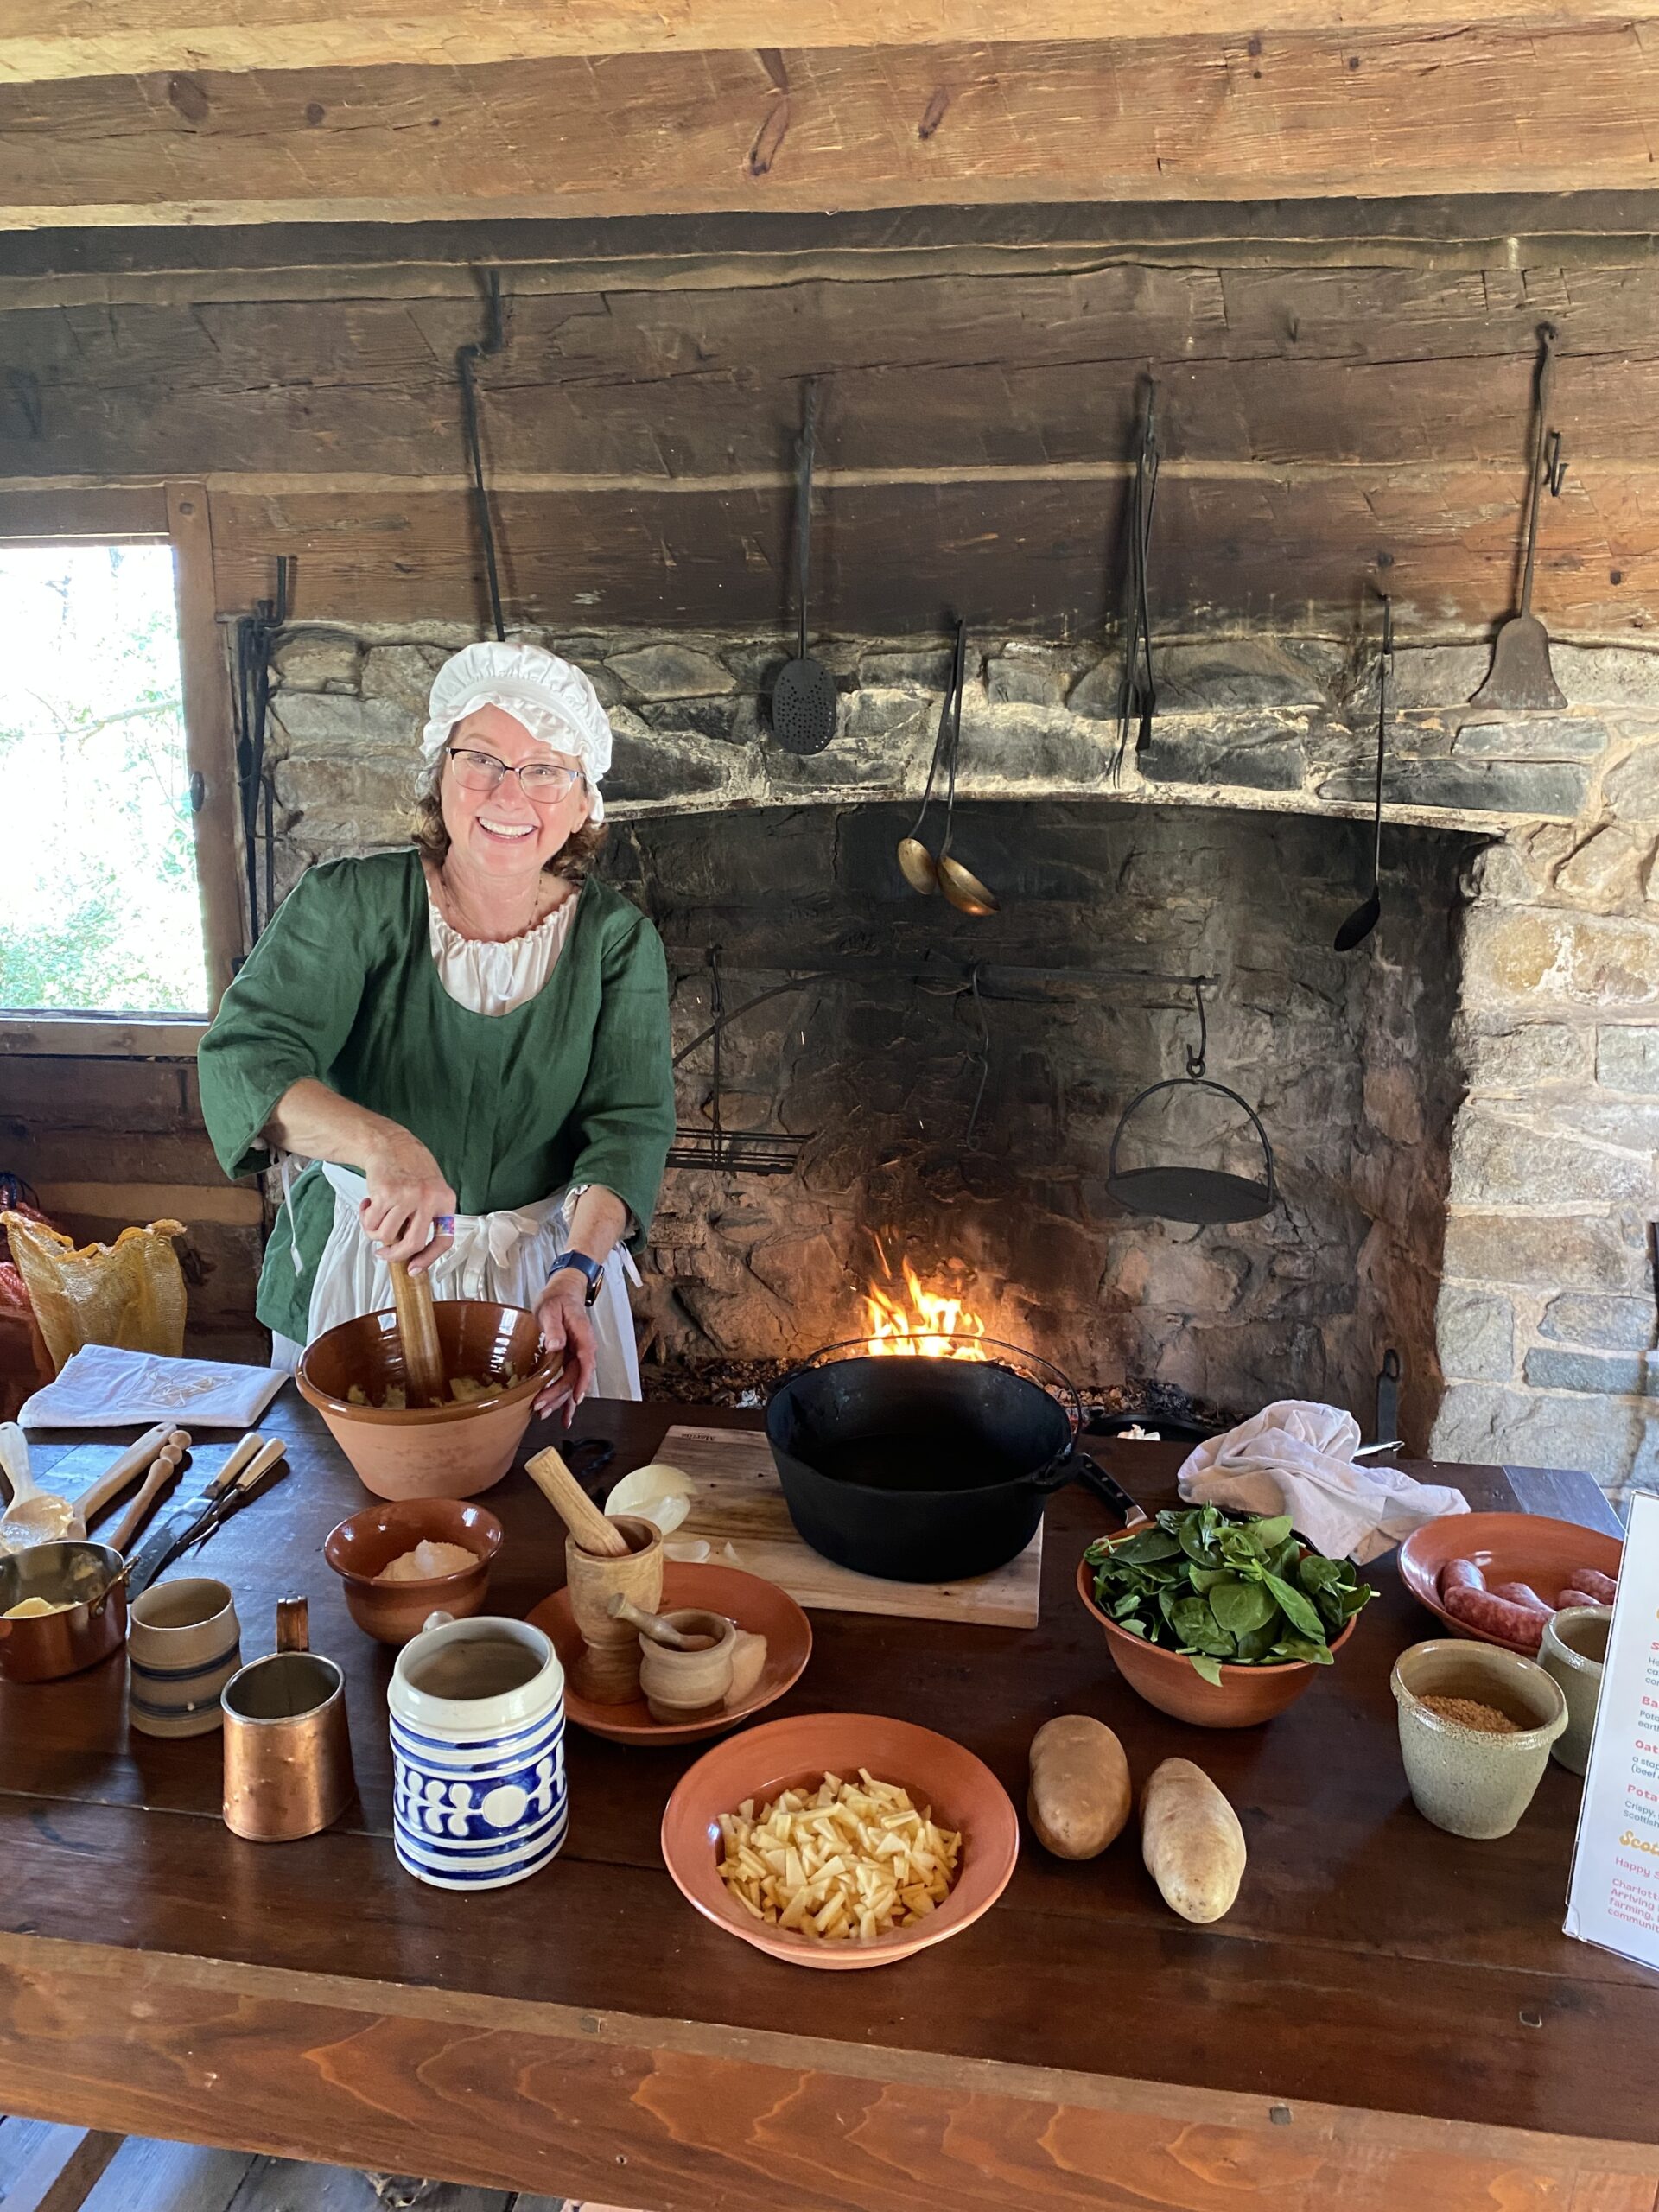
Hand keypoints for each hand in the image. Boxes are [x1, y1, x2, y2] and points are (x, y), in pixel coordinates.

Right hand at [359, 1127, 456, 1271]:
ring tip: (374, 1216)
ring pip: (387, 1235)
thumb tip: (412, 1252)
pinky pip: (373, 1223)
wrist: (389, 1143)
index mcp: (445, 1200)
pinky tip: (368, 1205)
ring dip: (375, 1232)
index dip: (429, 1258)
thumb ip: (426, 1216)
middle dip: (395, 1255)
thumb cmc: (409, 1168)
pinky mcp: (386, 1194)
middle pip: (413, 1244)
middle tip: (383, 1254)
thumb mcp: (430, 1190)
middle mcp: (428, 1199)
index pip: (444, 1239)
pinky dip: (366, 1219)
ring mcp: (407, 1196)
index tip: (414, 1268)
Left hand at [533, 1270, 597, 1423]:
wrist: (562, 1293)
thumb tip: (556, 1345)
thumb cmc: (557, 1299)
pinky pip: (569, 1381)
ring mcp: (577, 1356)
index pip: (586, 1362)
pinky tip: (563, 1414)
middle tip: (540, 1407)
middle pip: (575, 1377)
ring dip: (560, 1401)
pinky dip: (566, 1399)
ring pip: (572, 1383)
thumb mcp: (551, 1309)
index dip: (582, 1381)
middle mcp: (583, 1349)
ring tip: (543, 1414)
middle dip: (559, 1396)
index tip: (575, 1397)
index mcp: (583, 1336)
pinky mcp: (569, 1360)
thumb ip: (554, 1328)